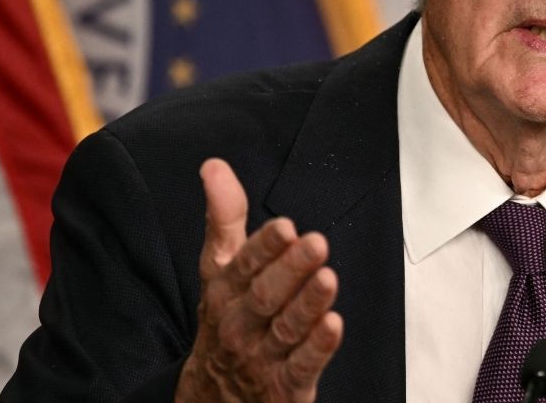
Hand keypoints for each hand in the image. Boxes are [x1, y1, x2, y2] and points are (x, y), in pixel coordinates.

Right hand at [176, 159, 343, 401]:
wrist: (211, 396)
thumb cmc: (226, 318)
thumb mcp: (218, 268)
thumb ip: (224, 218)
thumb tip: (214, 166)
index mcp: (225, 291)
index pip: (244, 265)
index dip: (264, 247)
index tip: (285, 226)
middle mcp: (239, 323)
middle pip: (265, 296)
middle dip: (291, 269)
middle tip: (316, 243)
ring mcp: (261, 357)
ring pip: (286, 329)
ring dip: (308, 304)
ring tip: (328, 279)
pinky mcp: (283, 386)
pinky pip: (301, 367)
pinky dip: (317, 348)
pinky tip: (334, 326)